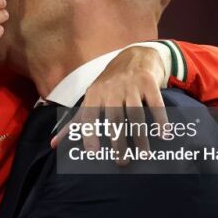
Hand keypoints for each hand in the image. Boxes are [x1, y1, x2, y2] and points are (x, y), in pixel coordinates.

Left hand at [51, 46, 169, 164]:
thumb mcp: (91, 98)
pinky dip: (160, 120)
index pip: (89, 116)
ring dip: (140, 136)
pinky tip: (164, 134)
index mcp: (94, 94)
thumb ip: (76, 122)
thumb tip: (54, 144)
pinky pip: (155, 104)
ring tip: (144, 155)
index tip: (92, 152)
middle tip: (122, 162)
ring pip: (135, 115)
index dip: (89, 133)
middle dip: (118, 142)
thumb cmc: (110, 84)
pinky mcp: (148, 82)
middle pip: (114, 119)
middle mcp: (111, 89)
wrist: (135, 55)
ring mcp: (130, 85)